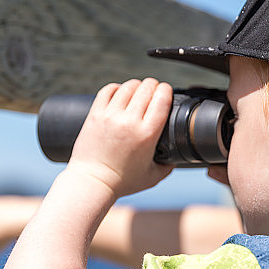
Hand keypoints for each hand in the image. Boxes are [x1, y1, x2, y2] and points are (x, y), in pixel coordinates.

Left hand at [67, 78, 172, 197]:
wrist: (92, 182)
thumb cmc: (122, 182)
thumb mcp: (153, 176)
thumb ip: (169, 166)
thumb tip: (176, 157)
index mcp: (147, 133)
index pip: (162, 98)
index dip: (166, 90)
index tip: (166, 93)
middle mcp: (129, 121)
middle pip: (146, 87)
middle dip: (153, 86)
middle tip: (153, 92)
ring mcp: (111, 116)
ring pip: (128, 86)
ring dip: (136, 86)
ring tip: (137, 93)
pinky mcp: (95, 114)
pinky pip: (108, 90)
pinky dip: (117, 88)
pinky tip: (120, 94)